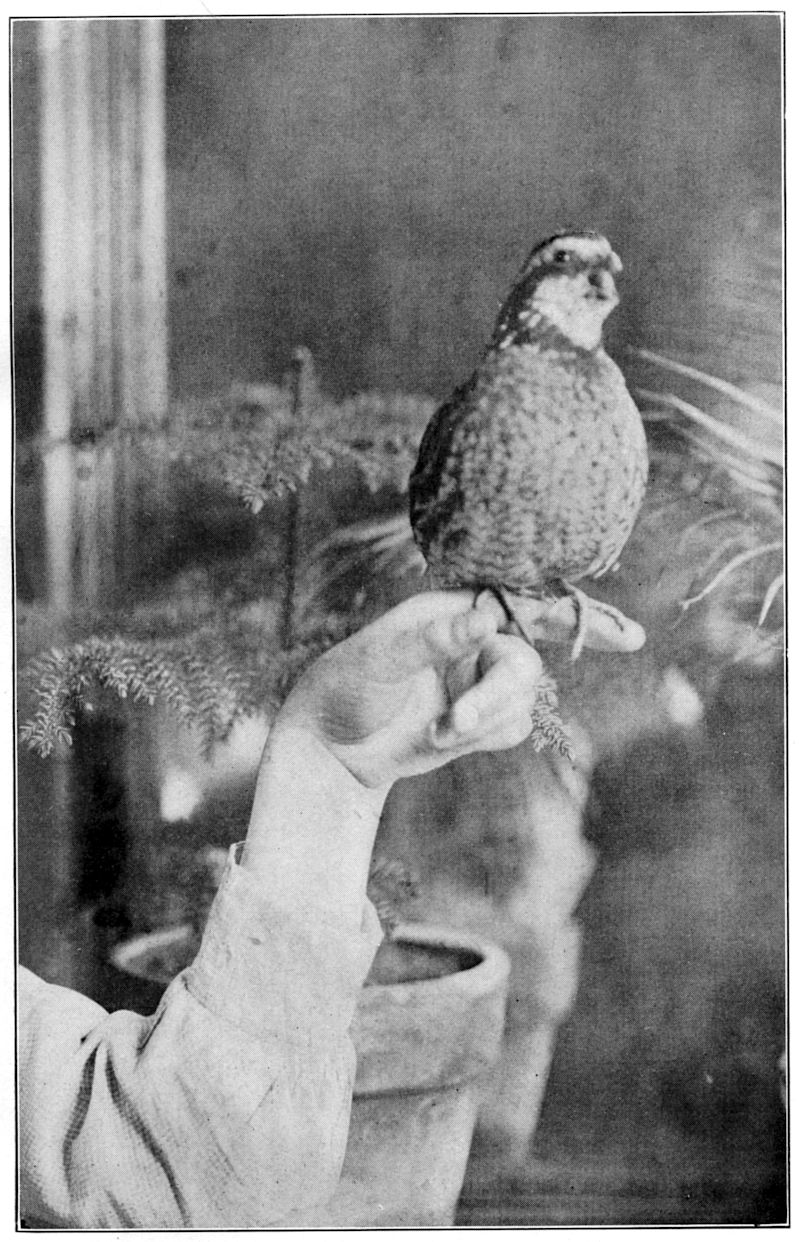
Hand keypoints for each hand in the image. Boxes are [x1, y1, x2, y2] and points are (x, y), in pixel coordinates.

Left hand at [273, 590, 642, 789]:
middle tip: (455, 724)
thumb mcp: (380, 659)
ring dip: (480, 723)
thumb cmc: (346, 686)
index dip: (579, 617)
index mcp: (454, 609)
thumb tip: (485, 619)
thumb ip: (433, 639)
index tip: (628, 638)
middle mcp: (474, 639)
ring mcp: (480, 680)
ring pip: (520, 701)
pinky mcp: (481, 718)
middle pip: (523, 662)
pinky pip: (511, 728)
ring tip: (434, 731)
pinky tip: (440, 737)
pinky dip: (480, 738)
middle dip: (494, 698)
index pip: (525, 603)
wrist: (331, 746)